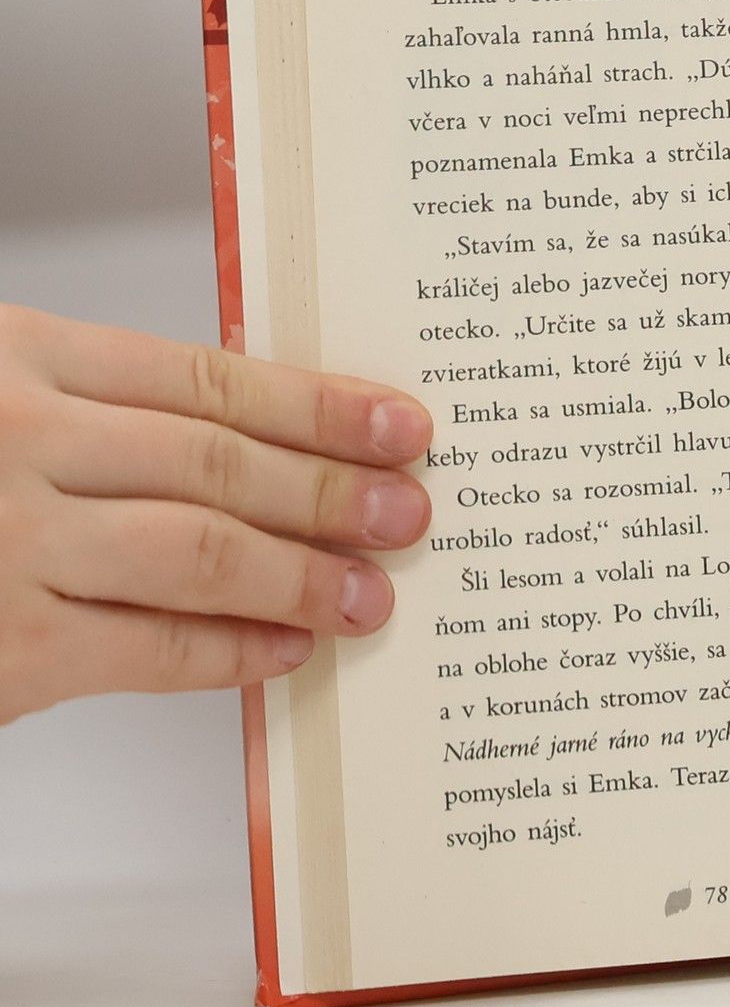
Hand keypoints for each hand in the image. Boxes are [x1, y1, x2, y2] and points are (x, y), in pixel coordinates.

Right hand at [0, 304, 432, 725]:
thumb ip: (93, 409)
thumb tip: (251, 444)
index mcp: (19, 355)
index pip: (207, 379)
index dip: (318, 405)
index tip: (400, 424)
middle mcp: (16, 437)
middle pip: (220, 463)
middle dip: (331, 490)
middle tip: (410, 511)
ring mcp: (6, 542)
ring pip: (200, 552)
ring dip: (304, 574)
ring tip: (373, 590)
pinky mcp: (5, 648)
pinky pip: (150, 648)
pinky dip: (233, 652)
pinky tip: (288, 648)